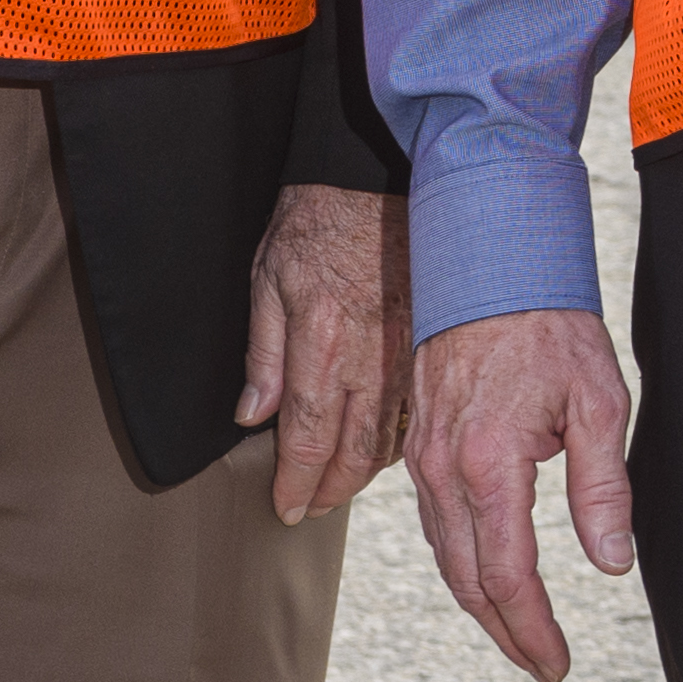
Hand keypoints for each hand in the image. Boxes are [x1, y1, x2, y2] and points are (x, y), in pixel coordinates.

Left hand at [243, 185, 408, 522]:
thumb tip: (251, 415)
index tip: (285, 506)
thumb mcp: (267, 277)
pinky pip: (417, 406)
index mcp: (323, 345)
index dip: (295, 483)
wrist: (377, 173)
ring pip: (390, 435)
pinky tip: (382, 445)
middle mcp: (370, 358)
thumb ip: (261, 353)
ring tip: (339, 488)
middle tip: (309, 508)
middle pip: (353, 452)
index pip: (307, 438)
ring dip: (363, 473)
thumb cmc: (318, 217)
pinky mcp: (430, 340)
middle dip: (328, 492)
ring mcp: (407, 352)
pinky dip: (397, 437)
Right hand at [405, 307, 637, 681]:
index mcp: (489, 463)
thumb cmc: (550, 322)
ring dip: (479, 602)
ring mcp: (423, 455)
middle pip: (467, 580)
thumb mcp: (598, 399)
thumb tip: (611, 561)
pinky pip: (433, 521)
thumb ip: (603, 486)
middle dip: (505, 632)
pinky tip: (483, 572)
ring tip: (517, 632)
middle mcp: (444, 468)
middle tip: (541, 664)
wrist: (488, 258)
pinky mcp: (419, 441)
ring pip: (444, 554)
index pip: (508, 576)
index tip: (556, 664)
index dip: (533, 630)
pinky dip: (458, 561)